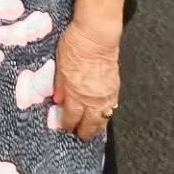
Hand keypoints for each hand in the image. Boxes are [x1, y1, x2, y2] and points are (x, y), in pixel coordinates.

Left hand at [53, 22, 120, 141]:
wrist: (96, 37)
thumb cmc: (74, 47)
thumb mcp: (59, 67)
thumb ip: (59, 86)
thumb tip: (57, 101)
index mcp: (75, 94)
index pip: (71, 117)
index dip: (67, 125)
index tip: (65, 128)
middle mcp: (91, 99)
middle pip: (90, 123)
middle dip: (85, 132)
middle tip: (81, 136)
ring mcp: (105, 95)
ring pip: (103, 118)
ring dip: (98, 126)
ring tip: (93, 131)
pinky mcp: (115, 88)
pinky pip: (112, 107)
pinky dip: (107, 114)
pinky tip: (103, 115)